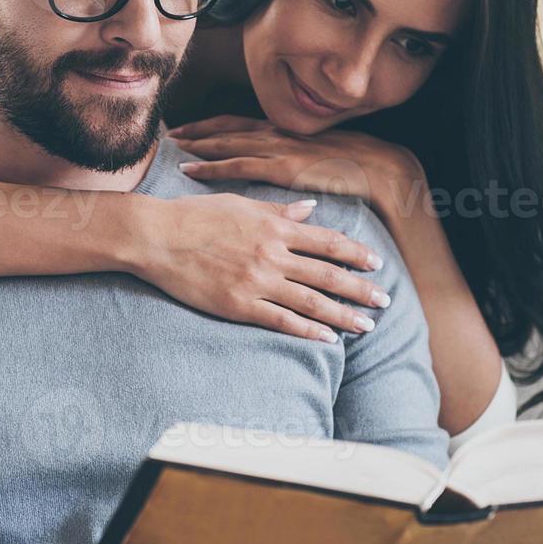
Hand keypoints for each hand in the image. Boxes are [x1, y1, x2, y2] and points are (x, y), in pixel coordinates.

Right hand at [134, 191, 390, 341]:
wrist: (157, 236)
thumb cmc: (195, 216)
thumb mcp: (241, 203)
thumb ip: (279, 210)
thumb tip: (311, 209)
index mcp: (275, 227)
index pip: (328, 242)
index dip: (356, 253)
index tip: (377, 264)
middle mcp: (273, 255)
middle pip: (328, 274)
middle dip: (360, 289)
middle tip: (385, 301)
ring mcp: (257, 281)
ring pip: (311, 301)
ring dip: (343, 315)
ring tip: (366, 326)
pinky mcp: (239, 305)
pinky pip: (281, 321)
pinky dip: (308, 331)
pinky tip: (328, 340)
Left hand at [168, 116, 426, 222]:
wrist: (382, 170)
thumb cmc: (357, 167)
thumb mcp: (322, 156)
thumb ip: (299, 158)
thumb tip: (285, 166)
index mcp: (288, 130)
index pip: (241, 123)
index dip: (212, 126)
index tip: (188, 129)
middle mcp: (278, 133)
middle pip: (226, 128)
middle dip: (196, 131)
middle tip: (168, 135)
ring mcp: (279, 149)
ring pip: (226, 143)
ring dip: (196, 145)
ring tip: (170, 149)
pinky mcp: (281, 167)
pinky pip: (237, 165)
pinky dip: (210, 166)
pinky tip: (189, 170)